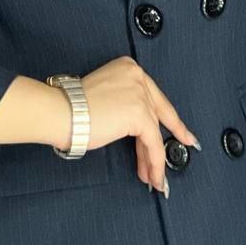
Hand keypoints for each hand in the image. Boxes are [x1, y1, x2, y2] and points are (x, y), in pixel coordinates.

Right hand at [71, 55, 199, 192]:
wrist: (60, 112)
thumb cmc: (70, 108)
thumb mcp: (103, 97)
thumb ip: (124, 106)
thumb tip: (138, 129)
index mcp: (128, 68)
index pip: (153, 96)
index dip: (168, 117)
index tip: (181, 129)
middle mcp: (137, 77)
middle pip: (157, 113)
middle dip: (170, 135)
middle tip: (185, 146)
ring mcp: (140, 94)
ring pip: (154, 131)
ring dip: (154, 158)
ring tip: (154, 176)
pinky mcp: (140, 114)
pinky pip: (153, 143)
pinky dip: (154, 162)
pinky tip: (153, 175)